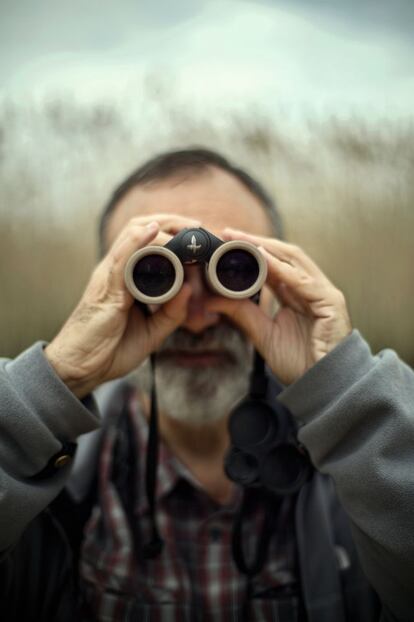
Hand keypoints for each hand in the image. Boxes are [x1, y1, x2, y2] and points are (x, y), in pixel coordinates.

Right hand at [45, 214, 200, 397]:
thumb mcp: (151, 332)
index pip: (147, 242)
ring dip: (162, 228)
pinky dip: (138, 241)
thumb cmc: (110, 350)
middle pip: (140, 229)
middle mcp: (116, 271)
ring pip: (133, 236)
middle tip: (198, 226)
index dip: (172, 233)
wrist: (79, 369)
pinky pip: (121, 258)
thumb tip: (189, 288)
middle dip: (171, 222)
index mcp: (125, 278)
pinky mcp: (106, 289)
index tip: (198, 237)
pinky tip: (154, 231)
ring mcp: (109, 277)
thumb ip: (171, 313)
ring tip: (187, 228)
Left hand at [205, 228, 351, 384]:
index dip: (251, 252)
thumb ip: (243, 315)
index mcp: (297, 295)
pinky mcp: (330, 302)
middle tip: (229, 233)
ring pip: (294, 260)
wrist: (323, 388)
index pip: (273, 265)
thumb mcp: (263, 335)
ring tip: (241, 240)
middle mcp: (311, 289)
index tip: (225, 243)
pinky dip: (281, 268)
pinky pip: (302, 280)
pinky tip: (261, 259)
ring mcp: (323, 293)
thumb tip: (213, 300)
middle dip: (256, 242)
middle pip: (284, 256)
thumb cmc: (299, 363)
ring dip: (266, 248)